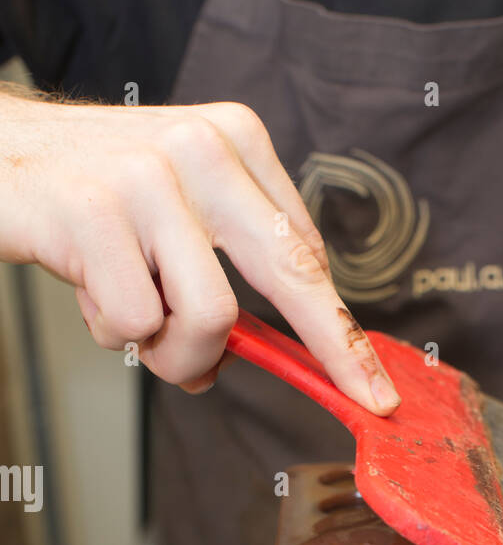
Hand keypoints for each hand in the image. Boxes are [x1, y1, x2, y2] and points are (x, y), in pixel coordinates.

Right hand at [0, 87, 399, 409]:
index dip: (343, 329)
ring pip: (209, 317)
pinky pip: (136, 321)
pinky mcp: (94, 212)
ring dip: (173, 352)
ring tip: (135, 325)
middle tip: (360, 401)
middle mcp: (201, 150)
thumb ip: (224, 269)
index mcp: (234, 143)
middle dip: (333, 351)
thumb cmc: (92, 197)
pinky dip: (111, 331)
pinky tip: (87, 291)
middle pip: (291, 273)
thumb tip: (255, 354)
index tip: (373, 382)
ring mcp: (147, 177)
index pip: (305, 253)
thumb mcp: (175, 213)